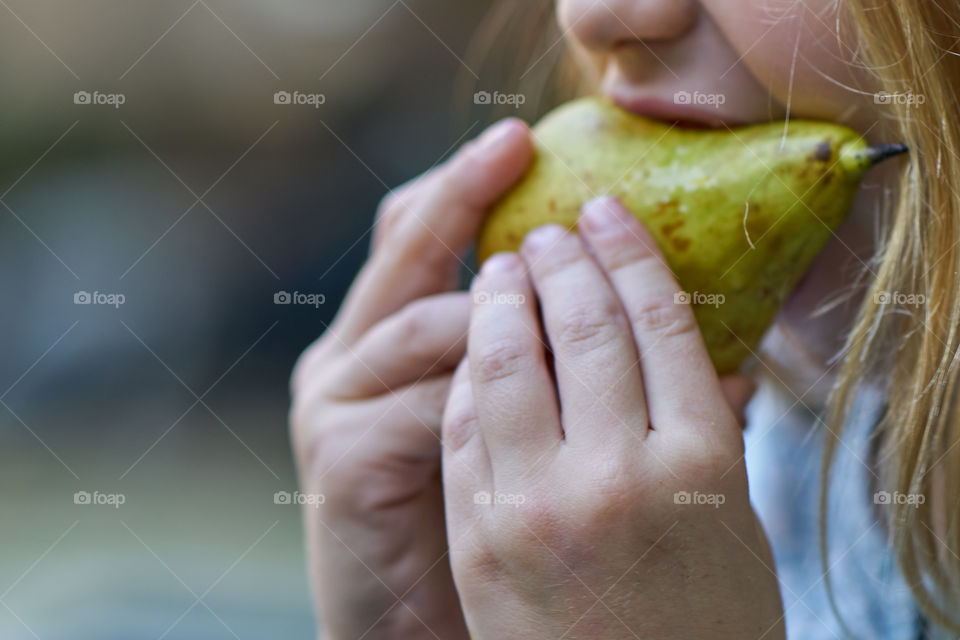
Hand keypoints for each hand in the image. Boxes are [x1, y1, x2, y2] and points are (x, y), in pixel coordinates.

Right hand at [290, 118, 532, 638]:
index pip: (421, 237)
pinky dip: (485, 384)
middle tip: (512, 145)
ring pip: (420, 318)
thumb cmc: (487, 531)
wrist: (419, 634)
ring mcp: (338, 405)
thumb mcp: (523, 437)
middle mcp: (354, 358)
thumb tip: (683, 328)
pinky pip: (424, 402)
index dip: (466, 184)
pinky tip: (538, 377)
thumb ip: (566, 374)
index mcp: (393, 343)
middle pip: (401, 247)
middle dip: (459, 191)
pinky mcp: (340, 460)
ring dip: (493, 297)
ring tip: (551, 265)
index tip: (523, 140)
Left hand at [442, 196, 784, 638]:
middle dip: (563, 260)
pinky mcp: (479, 534)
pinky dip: (468, 371)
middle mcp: (621, 472)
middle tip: (551, 227)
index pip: (661, 322)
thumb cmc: (701, 623)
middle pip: (584, 326)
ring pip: (509, 361)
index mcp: (702, 461)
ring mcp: (541, 502)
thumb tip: (713, 349)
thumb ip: (713, 431)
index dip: (629, 254)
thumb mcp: (733, 526)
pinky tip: (470, 340)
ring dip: (501, 298)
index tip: (607, 212)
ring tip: (500, 262)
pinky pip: (463, 424)